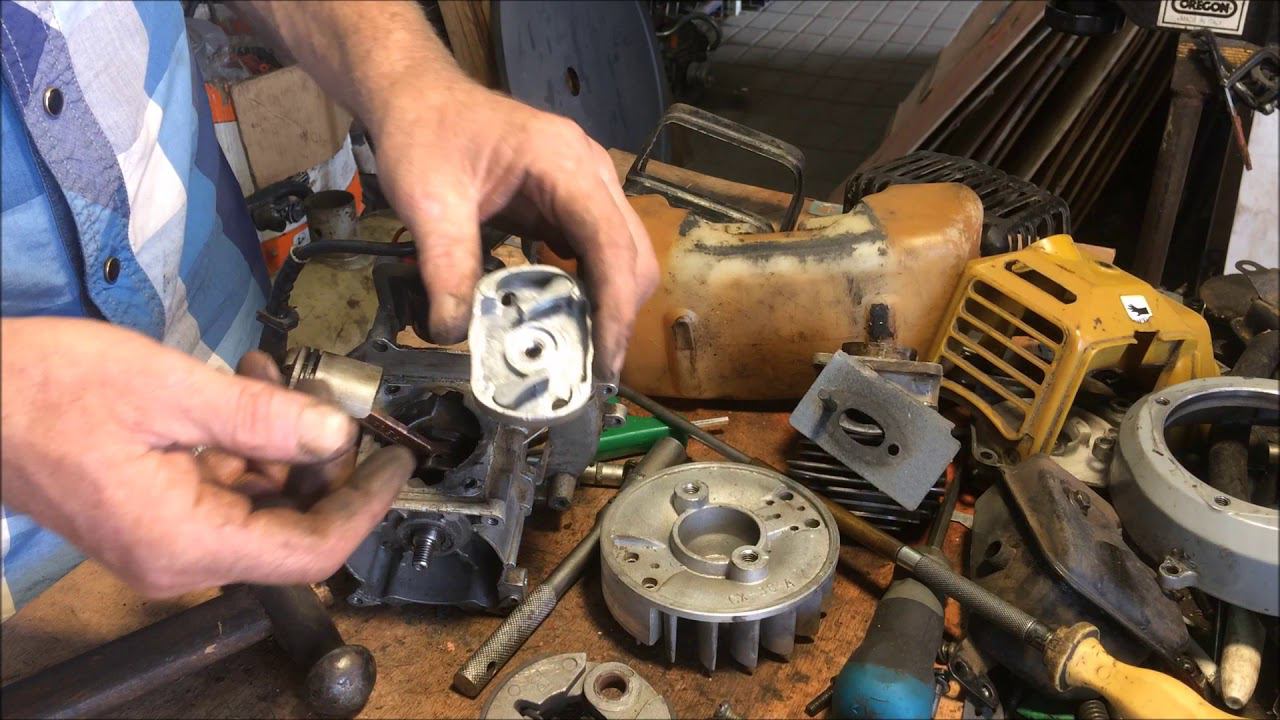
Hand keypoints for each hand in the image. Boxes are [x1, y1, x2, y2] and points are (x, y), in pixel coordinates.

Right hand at [0, 317, 412, 596]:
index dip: (365, 505)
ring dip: (282, 442)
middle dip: (322, 461)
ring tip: (272, 376)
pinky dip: (245, 442)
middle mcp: (180, 558)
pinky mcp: (151, 514)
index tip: (396, 459)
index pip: (313, 550)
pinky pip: (224, 489)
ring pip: (261, 504)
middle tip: (325, 395)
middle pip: (292, 527)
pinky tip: (244, 389)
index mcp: (187, 542)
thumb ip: (262, 418)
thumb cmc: (47, 390)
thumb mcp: (170, 391)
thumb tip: (337, 433)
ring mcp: (164, 540)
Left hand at [368, 82, 659, 378]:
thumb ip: (446, 266)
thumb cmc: (425, 131)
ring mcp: (586, 186)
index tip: (605, 357)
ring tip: (579, 353)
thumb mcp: (428, 200)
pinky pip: (597, 253)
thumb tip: (453, 332)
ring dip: (606, 305)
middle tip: (591, 369)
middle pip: (632, 255)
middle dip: (617, 314)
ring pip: (623, 257)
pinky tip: (561, 317)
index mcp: (564, 163)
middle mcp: (590, 172)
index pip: (610, 243)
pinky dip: (588, 290)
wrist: (417, 95)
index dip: (613, 305)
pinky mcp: (572, 203)